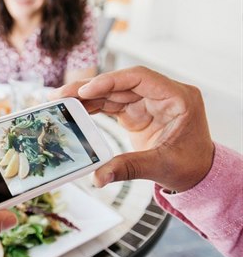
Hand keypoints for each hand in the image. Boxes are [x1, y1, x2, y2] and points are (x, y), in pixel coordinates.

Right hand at [52, 66, 213, 191]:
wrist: (197, 173)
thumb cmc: (190, 166)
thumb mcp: (161, 166)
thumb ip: (128, 168)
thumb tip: (98, 178)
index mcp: (177, 97)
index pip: (139, 78)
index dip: (110, 81)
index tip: (86, 90)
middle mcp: (160, 94)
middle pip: (119, 83)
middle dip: (88, 88)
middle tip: (60, 94)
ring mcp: (146, 101)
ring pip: (111, 92)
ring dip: (85, 96)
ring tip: (59, 101)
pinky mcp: (135, 112)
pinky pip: (110, 104)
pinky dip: (91, 107)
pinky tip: (72, 110)